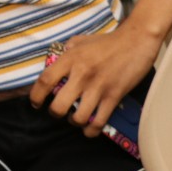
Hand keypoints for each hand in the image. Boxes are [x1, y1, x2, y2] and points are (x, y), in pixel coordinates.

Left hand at [29, 24, 160, 137]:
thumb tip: (56, 60)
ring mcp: (98, 87)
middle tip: (57, 112)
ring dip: (74, 122)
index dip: (36, 96)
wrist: (136, 41)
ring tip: (75, 119)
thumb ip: (66, 51)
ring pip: (79, 117)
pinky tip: (89, 129)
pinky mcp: (114, 96)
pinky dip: (91, 130)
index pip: (45, 81)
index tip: (36, 103)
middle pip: (58, 106)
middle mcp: (81, 74)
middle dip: (54, 114)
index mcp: (70, 59)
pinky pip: (99, 121)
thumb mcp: (81, 40)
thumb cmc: (107, 41)